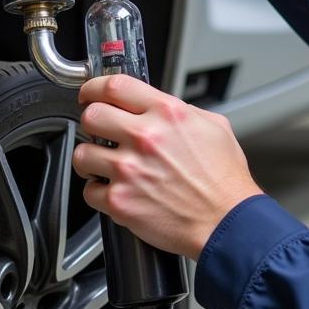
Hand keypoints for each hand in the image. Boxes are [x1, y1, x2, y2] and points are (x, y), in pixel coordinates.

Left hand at [72, 75, 262, 257]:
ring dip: (91, 158)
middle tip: (99, 131)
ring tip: (104, 165)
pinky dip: (99, 192)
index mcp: (168, 114)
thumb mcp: (215, 127)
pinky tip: (117, 190)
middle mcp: (145, 137)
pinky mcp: (120, 201)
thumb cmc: (224, 179)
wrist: (226, 222)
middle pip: (92, 115)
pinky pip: (89, 191)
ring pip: (82, 154)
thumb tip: (160, 108)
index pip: (115, 86)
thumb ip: (184, 111)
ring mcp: (129, 170)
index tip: (91, 94)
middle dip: (92, 122)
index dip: (95, 87)